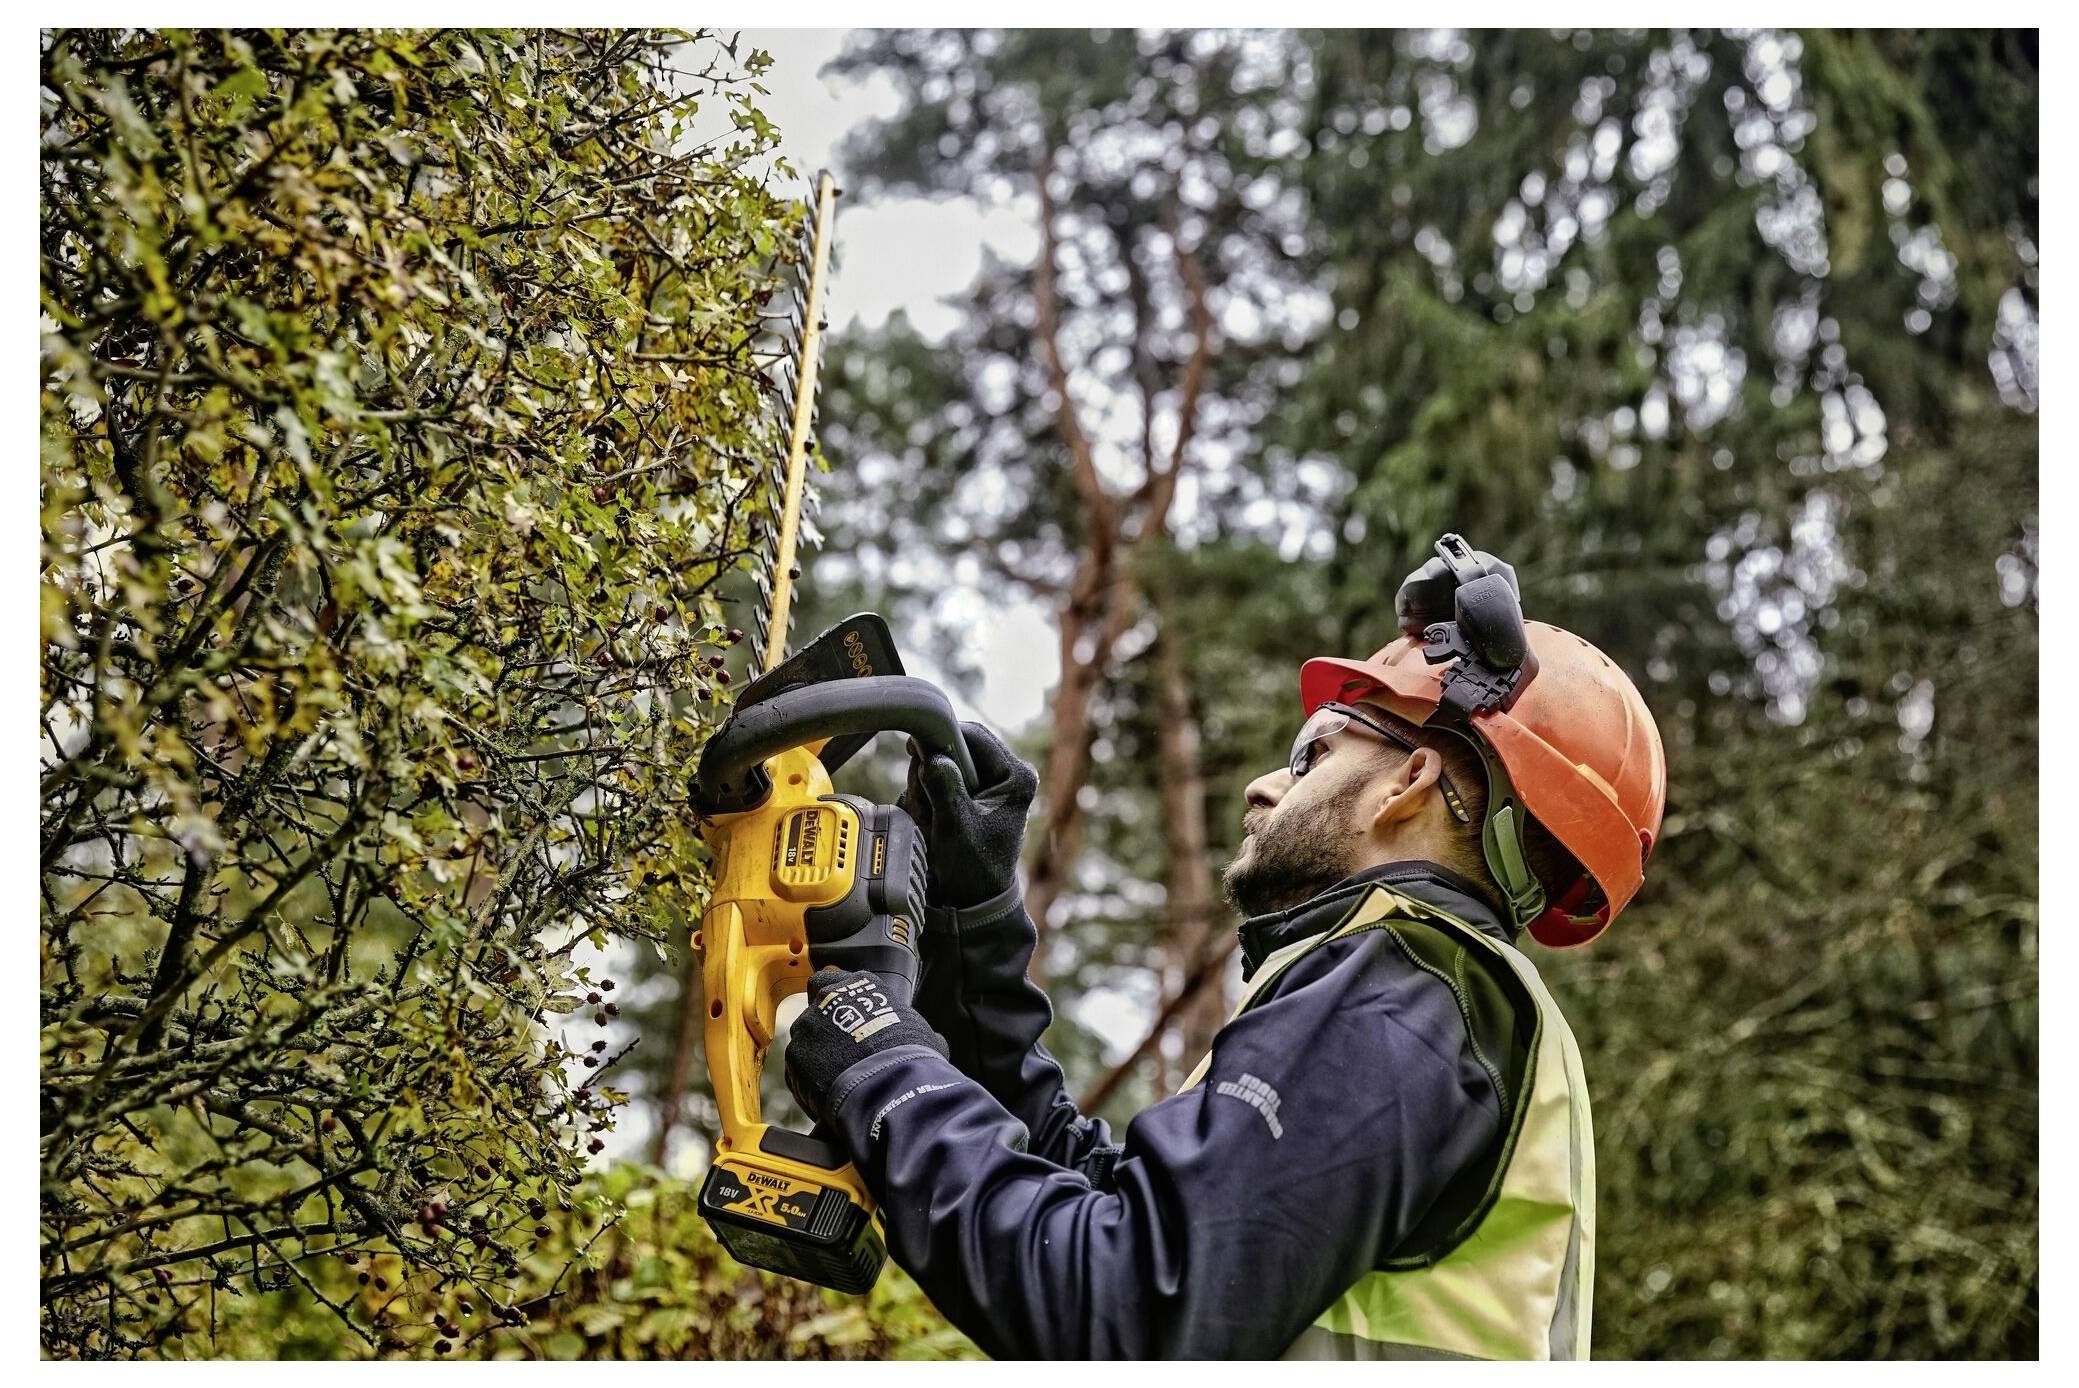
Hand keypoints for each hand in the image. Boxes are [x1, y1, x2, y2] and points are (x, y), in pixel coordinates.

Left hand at [785, 968, 949, 1127]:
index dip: (834, 1000)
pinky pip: (797, 1070)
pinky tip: (827, 1097)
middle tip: (839, 1053)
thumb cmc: (910, 1054)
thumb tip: (931, 1041)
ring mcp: (808, 1025)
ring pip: (804, 1040)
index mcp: (860, 984)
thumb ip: (907, 1027)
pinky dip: (808, 1083)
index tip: (840, 1016)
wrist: (890, 1083)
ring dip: (814, 1057)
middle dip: (822, 1030)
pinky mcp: (795, 1054)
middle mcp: (829, 998)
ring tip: (835, 1080)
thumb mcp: (918, 1030)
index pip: (831, 978)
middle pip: (814, 1010)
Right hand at [897, 721, 1037, 909]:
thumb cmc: (972, 869)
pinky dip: (927, 798)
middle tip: (926, 801)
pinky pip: (938, 783)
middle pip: (956, 748)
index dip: (942, 735)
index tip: (915, 745)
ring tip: (931, 818)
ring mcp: (988, 786)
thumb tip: (932, 756)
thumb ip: (944, 787)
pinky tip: (930, 820)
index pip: (974, 736)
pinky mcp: (971, 796)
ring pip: (942, 765)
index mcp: (1016, 777)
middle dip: (932, 772)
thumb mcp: (956, 826)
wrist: (972, 900)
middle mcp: (1006, 775)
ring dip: (927, 788)